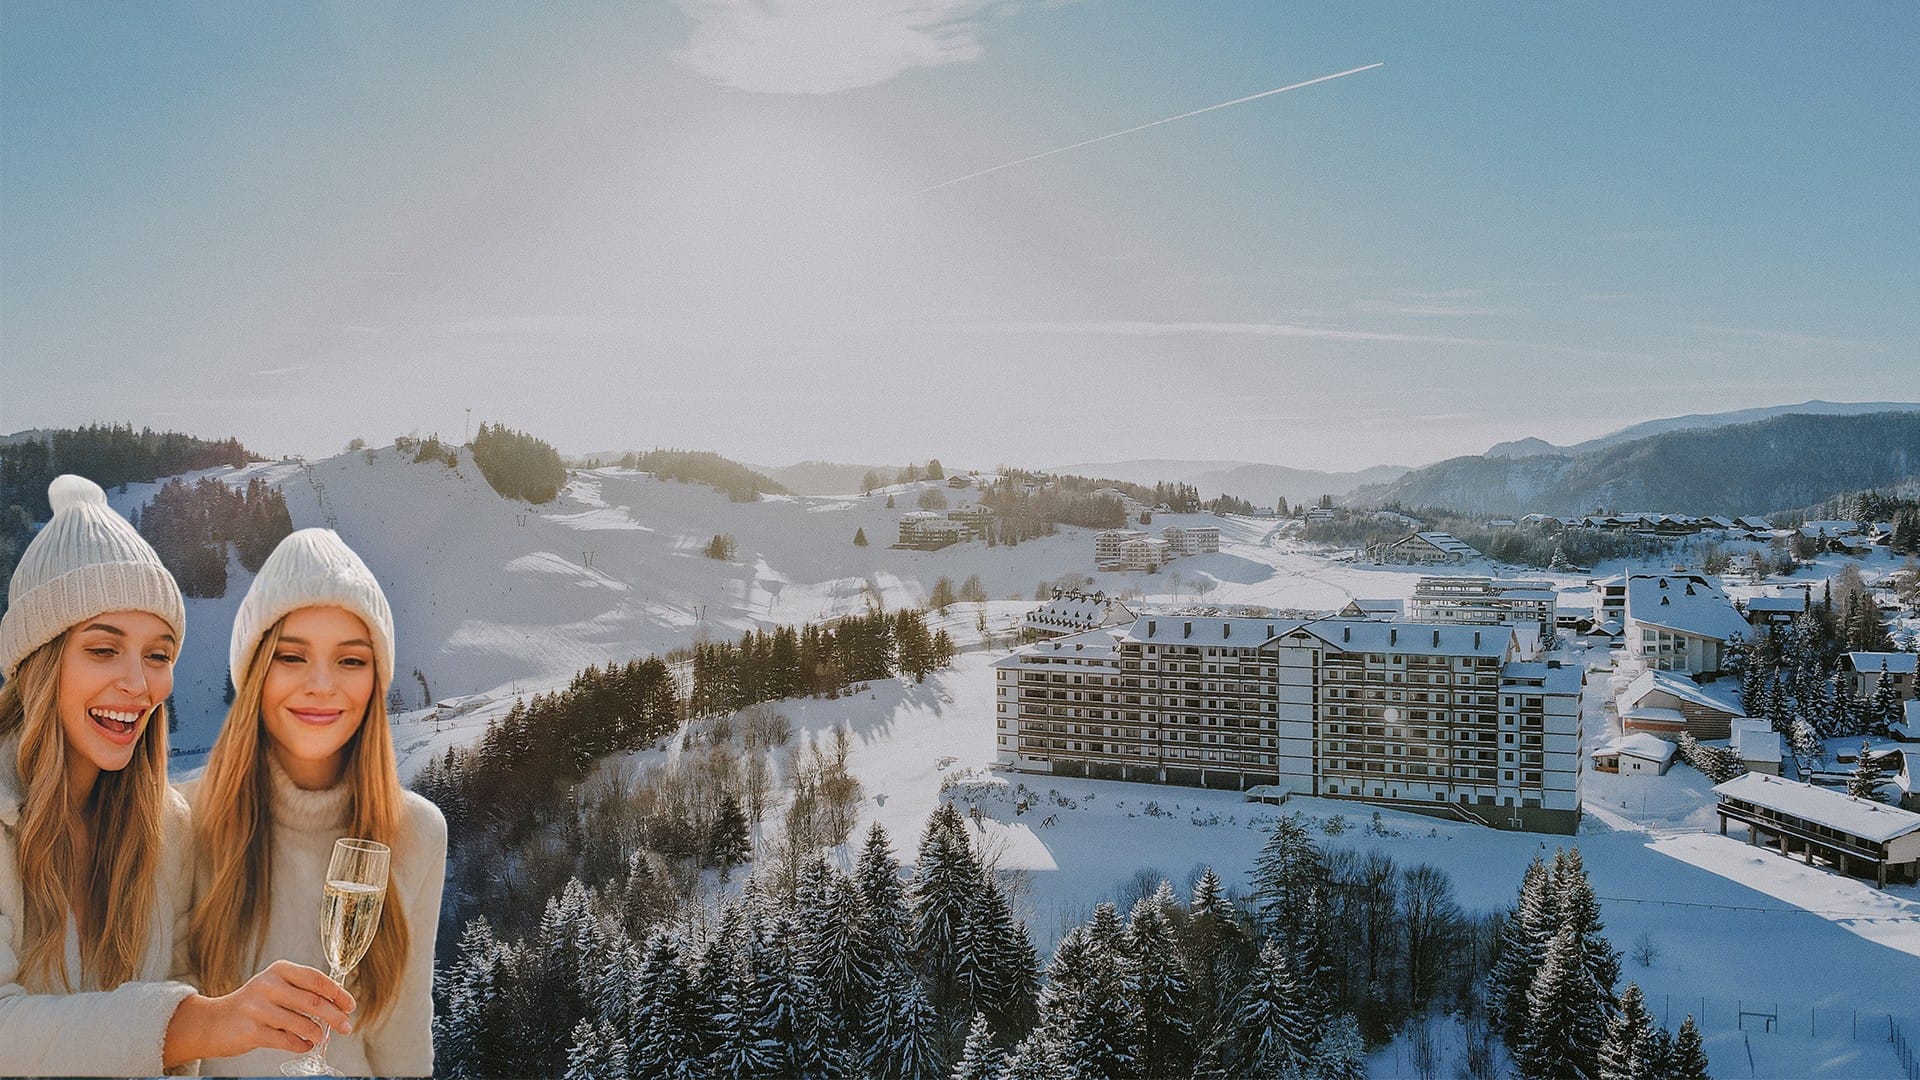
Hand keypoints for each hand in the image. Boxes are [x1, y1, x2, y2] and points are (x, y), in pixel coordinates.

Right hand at [164, 960, 355, 1065]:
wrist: (213, 1022)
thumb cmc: (253, 1005)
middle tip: (345, 1027)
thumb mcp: (275, 988)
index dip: (337, 993)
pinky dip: (301, 1045)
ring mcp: (258, 1008)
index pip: (316, 979)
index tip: (350, 1005)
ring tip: (321, 1038)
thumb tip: (338, 1005)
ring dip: (317, 1034)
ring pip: (302, 1023)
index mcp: (279, 970)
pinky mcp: (251, 1031)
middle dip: (335, 1016)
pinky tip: (305, 1045)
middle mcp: (268, 985)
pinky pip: (286, 1040)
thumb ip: (302, 992)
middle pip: (313, 1001)